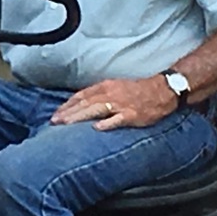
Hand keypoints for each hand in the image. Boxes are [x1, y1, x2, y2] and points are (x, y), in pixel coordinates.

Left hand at [51, 75, 178, 131]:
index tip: (56, 114)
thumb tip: (82, 105)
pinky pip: (118, 119)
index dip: (67, 105)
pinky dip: (107, 123)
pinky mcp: (132, 115)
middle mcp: (110, 94)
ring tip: (66, 124)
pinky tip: (97, 128)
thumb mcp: (115, 88)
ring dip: (79, 117)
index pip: (81, 96)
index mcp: (105, 87)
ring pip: (96, 110)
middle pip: (84, 103)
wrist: (162, 90)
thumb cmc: (138, 91)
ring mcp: (121, 105)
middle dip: (68, 113)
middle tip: (54, 122)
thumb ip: (99, 95)